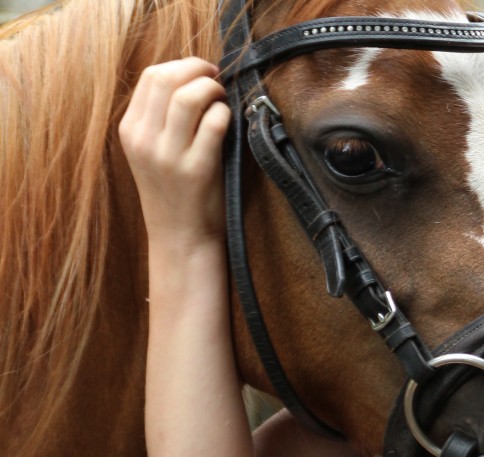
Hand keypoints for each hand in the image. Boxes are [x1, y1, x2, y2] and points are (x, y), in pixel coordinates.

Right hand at [119, 57, 229, 249]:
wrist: (180, 237)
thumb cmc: (174, 191)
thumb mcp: (152, 151)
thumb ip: (162, 117)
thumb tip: (192, 78)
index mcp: (130, 130)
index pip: (151, 76)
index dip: (182, 66)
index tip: (202, 72)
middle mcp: (144, 140)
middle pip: (167, 79)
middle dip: (198, 69)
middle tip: (217, 78)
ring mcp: (168, 155)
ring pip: (189, 97)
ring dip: (213, 89)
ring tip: (222, 99)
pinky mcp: (196, 170)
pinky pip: (213, 123)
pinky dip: (225, 113)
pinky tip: (228, 121)